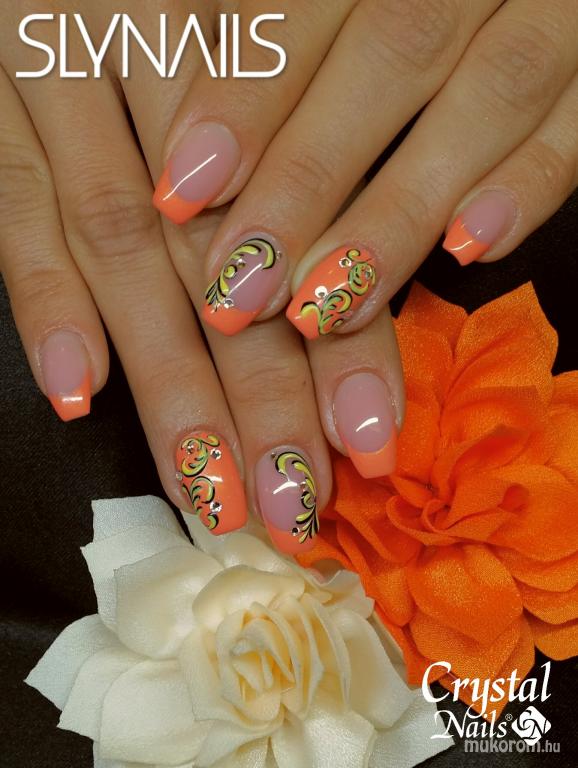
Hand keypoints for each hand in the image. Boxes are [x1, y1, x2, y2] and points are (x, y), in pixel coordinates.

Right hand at [0, 1, 345, 554]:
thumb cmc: (207, 7)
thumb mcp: (274, 55)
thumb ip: (307, 162)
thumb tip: (352, 296)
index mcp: (260, 60)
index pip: (311, 226)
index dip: (343, 342)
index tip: (365, 440)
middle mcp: (165, 74)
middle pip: (223, 257)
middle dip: (260, 392)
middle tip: (290, 500)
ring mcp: (68, 80)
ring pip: (124, 250)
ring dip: (167, 380)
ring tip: (204, 485)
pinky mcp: (0, 99)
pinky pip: (16, 204)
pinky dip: (43, 301)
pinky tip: (78, 393)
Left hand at [155, 0, 576, 477]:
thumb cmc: (386, 14)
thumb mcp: (337, 15)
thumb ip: (281, 53)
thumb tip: (193, 162)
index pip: (308, 4)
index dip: (243, 101)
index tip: (181, 193)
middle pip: (391, 53)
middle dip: (308, 179)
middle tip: (241, 285)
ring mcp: (553, 9)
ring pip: (488, 94)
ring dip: (398, 212)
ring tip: (327, 307)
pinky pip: (575, 129)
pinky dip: (526, 188)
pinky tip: (466, 253)